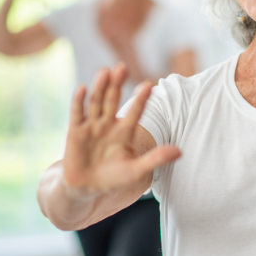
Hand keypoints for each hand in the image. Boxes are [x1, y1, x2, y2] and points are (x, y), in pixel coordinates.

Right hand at [62, 64, 179, 195]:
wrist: (86, 188)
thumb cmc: (113, 178)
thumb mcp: (136, 170)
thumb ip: (156, 158)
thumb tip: (180, 152)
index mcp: (125, 131)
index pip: (135, 111)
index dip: (140, 99)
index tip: (148, 85)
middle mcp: (108, 124)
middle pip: (113, 100)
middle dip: (117, 84)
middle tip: (123, 67)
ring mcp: (91, 126)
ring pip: (96, 102)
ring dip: (100, 87)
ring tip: (105, 72)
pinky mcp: (75, 131)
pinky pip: (77, 113)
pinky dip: (79, 101)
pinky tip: (82, 88)